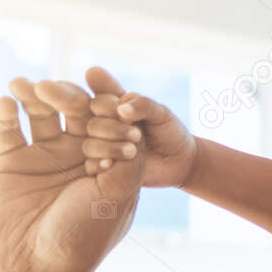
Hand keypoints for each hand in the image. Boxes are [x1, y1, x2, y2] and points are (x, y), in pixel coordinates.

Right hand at [0, 76, 142, 271]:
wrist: (35, 269)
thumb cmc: (83, 239)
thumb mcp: (115, 199)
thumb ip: (127, 162)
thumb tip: (134, 128)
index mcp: (110, 164)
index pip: (112, 123)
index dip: (109, 111)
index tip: (106, 109)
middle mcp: (78, 155)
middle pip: (76, 111)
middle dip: (70, 97)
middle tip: (63, 94)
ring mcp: (44, 156)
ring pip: (40, 112)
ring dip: (34, 95)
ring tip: (27, 86)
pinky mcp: (11, 161)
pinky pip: (6, 127)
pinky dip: (4, 112)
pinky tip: (7, 105)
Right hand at [69, 66, 198, 188]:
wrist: (181, 162)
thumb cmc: (171, 132)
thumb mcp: (161, 113)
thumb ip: (142, 105)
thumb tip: (121, 109)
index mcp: (115, 109)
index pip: (99, 103)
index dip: (108, 107)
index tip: (128, 115)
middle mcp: (107, 128)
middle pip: (92, 125)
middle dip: (111, 129)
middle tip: (137, 135)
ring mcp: (106, 149)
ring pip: (90, 146)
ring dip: (108, 147)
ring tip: (133, 151)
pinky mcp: (109, 169)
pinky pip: (93, 167)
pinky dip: (100, 165)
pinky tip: (112, 165)